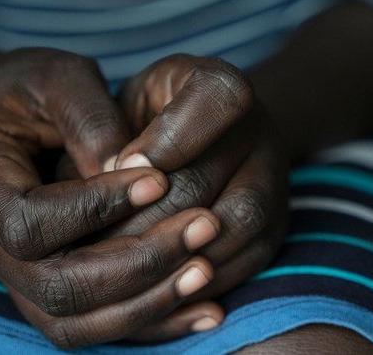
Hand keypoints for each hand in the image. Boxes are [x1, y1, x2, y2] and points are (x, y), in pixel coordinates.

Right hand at [0, 48, 221, 346]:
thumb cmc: (27, 86)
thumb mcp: (57, 77)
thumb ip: (91, 120)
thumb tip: (141, 176)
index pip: (30, 222)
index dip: (96, 209)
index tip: (160, 181)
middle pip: (54, 286)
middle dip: (136, 264)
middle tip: (203, 228)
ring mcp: (8, 269)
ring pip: (70, 321)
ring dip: (144, 303)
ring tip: (206, 271)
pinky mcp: (38, 284)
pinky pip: (85, 326)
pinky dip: (143, 320)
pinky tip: (199, 307)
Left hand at [108, 54, 289, 339]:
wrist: (198, 140)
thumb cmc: (143, 122)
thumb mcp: (122, 105)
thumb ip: (109, 130)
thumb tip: (99, 178)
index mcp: (218, 85)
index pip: (215, 101)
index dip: (164, 142)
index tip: (120, 166)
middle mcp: (260, 128)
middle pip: (207, 178)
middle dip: (147, 216)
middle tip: (96, 243)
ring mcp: (275, 179)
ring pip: (235, 225)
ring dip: (174, 254)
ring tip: (122, 272)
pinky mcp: (275, 226)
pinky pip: (248, 261)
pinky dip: (202, 279)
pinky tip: (157, 288)